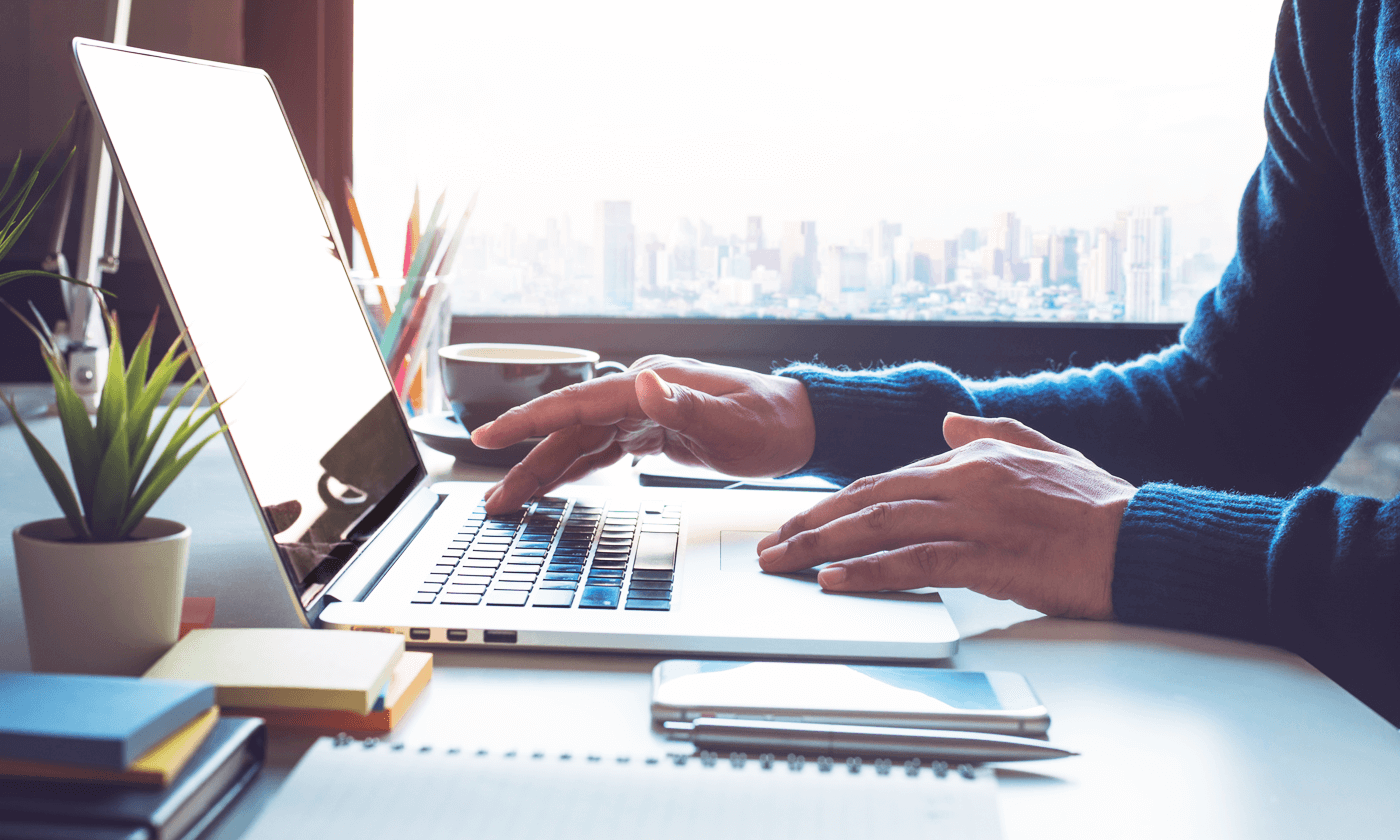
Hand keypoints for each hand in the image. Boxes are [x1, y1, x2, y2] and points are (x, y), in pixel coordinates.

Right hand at [470, 356, 815, 513]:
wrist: (801, 426)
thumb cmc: (772, 424)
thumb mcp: (733, 424)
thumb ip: (686, 408)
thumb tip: (646, 385)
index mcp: (649, 385)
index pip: (575, 403)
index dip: (528, 420)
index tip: (489, 436)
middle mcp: (640, 394)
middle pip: (568, 430)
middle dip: (527, 463)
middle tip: (493, 500)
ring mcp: (644, 412)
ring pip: (581, 443)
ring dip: (545, 471)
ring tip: (510, 502)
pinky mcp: (653, 432)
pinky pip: (603, 452)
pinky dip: (575, 470)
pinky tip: (554, 486)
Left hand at [756, 414, 1135, 618]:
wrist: (1144, 540)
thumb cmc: (1100, 506)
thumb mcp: (1046, 450)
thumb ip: (993, 430)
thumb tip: (946, 421)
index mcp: (973, 457)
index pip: (887, 479)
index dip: (838, 502)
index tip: (805, 520)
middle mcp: (965, 480)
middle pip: (867, 499)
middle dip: (810, 520)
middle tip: (770, 543)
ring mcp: (974, 518)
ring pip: (878, 527)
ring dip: (821, 546)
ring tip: (782, 562)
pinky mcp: (988, 558)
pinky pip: (913, 563)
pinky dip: (868, 572)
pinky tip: (835, 581)